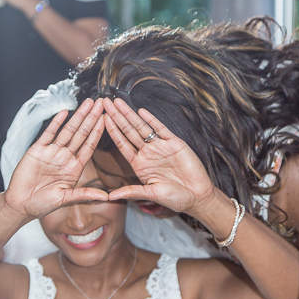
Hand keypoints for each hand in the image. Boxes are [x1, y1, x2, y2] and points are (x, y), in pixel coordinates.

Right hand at [4, 98, 107, 219]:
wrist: (20, 204)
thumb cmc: (42, 204)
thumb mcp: (65, 199)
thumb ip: (84, 194)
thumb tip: (106, 197)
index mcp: (74, 168)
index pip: (89, 146)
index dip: (98, 132)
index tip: (107, 119)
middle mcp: (65, 158)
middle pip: (81, 134)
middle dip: (91, 118)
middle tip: (101, 103)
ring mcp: (52, 152)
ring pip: (67, 131)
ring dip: (78, 116)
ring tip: (88, 103)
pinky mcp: (37, 150)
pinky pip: (48, 133)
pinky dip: (56, 123)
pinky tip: (65, 112)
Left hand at [103, 98, 215, 213]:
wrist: (197, 196)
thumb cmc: (174, 197)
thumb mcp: (150, 194)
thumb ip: (131, 192)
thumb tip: (110, 197)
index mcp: (139, 164)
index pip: (122, 144)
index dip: (112, 131)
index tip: (102, 118)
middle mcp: (147, 153)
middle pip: (128, 131)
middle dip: (117, 116)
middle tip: (105, 101)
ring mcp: (160, 146)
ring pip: (142, 127)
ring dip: (130, 114)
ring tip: (118, 102)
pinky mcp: (174, 143)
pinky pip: (161, 129)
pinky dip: (152, 120)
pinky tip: (141, 111)